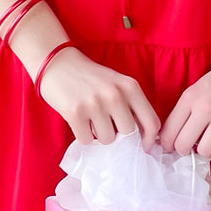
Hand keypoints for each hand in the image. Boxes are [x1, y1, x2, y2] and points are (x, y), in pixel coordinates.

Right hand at [36, 47, 160, 147]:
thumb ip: (132, 106)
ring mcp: (95, 104)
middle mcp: (115, 94)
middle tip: (107, 124)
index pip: (152, 123)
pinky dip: (82, 134)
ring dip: (98, 135)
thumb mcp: (118, 84)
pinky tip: (79, 120)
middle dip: (119, 135)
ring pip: (107, 139)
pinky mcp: (75, 113)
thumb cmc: (91, 78)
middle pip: (129, 134)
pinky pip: (86, 140)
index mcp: (130, 87)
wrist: (57, 64)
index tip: (142, 147)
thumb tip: (143, 138)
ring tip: (91, 118)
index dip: (149, 140)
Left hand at [157, 55, 210, 158]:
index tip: (171, 147)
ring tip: (209, 141)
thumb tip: (172, 138)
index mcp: (190, 97)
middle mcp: (205, 106)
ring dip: (206, 150)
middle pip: (183, 145)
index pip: (168, 131)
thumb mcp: (197, 88)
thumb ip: (185, 111)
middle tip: (191, 146)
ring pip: (205, 151)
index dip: (167, 144)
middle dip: (184, 150)